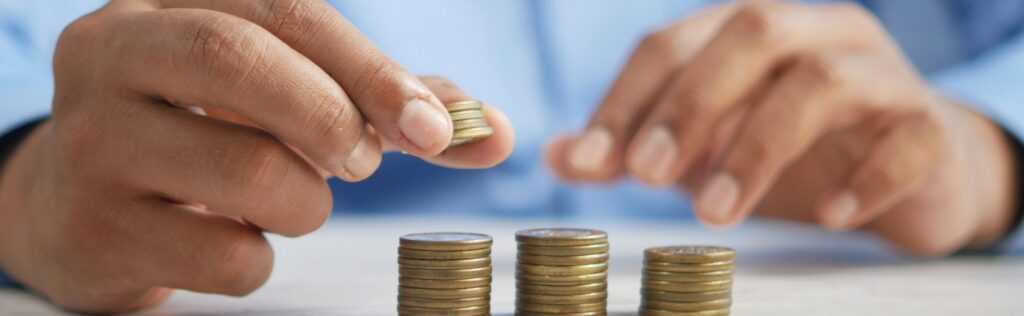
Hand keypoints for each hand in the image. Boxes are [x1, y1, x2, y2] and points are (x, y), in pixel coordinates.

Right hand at [0, 0, 512, 312]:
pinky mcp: (92, 227)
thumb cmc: (204, 136)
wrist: (79, 207)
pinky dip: (259, 258)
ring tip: (289, 200)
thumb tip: (494, 132)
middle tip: (365, 162)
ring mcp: (90, 142)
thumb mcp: (280, 97)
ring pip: (245, 170)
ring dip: (304, 202)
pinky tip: (232, 238)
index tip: (435, 128)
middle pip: (238, 60)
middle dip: (331, 116)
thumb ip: (386, 104)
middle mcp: (112, 55)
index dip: (371, 71)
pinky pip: (224, 254)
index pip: (286, 14)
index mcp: (168, 5)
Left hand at [547, 1, 1016, 255]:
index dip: (625, 99)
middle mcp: (815, 33)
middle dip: (690, 105)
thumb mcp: (704, 147)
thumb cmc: (794, 150)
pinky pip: (906, 138)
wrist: (911, 170)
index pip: (673, 41)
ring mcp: (879, 73)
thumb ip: (635, 147)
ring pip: (822, 81)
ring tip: (715, 213)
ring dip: (758, 147)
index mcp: (750, 30)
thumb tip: (557, 156)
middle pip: (750, 35)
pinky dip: (865, 177)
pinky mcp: (929, 125)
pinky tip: (828, 215)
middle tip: (646, 175)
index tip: (589, 161)